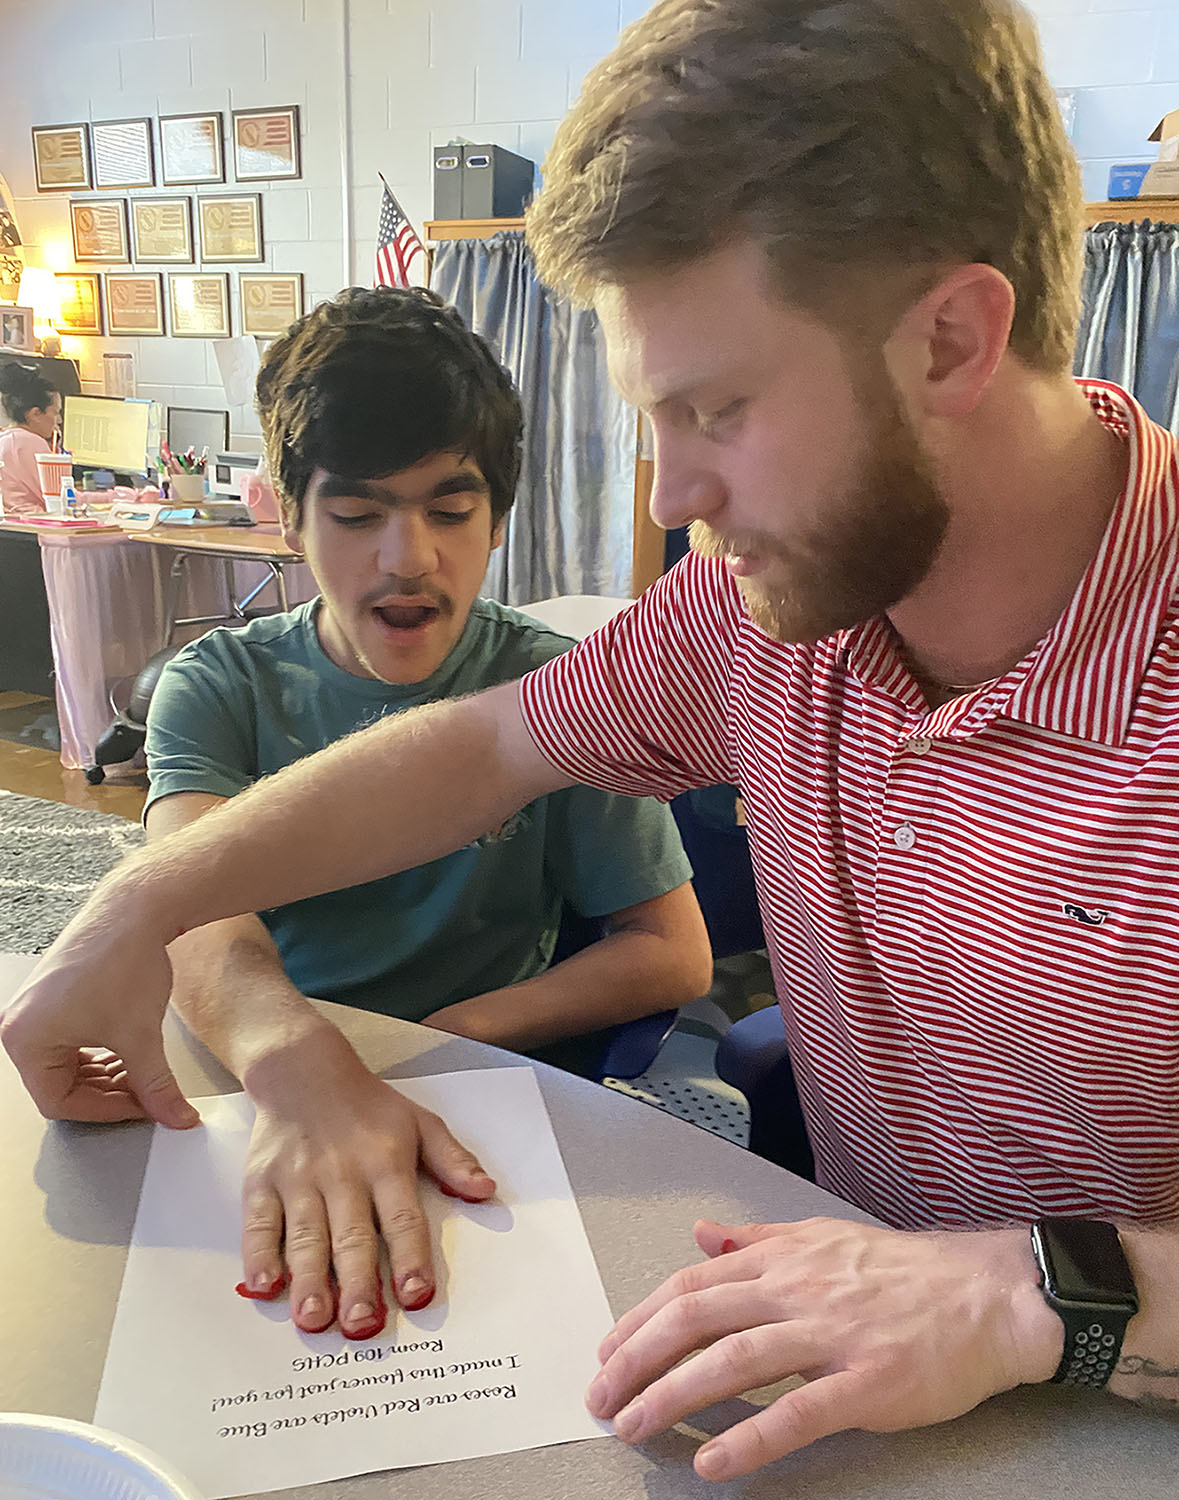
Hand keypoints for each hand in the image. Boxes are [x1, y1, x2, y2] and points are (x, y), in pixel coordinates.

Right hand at [1, 921, 196, 1127]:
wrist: (135, 910)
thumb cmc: (125, 962)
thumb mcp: (142, 1037)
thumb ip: (157, 1086)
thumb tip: (177, 1119)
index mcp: (26, 1040)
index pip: (59, 1102)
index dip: (105, 1111)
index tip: (142, 1108)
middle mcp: (20, 1026)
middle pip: (61, 1085)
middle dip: (108, 1092)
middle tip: (148, 1094)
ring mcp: (35, 1011)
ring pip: (69, 1065)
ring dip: (107, 1074)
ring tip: (143, 1070)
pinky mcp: (53, 998)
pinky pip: (72, 1042)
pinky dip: (101, 1052)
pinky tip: (131, 1050)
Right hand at [237, 1032, 495, 1338]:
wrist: (303, 1069)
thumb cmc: (369, 1106)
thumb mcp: (420, 1122)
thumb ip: (452, 1159)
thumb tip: (486, 1191)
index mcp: (386, 1162)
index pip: (402, 1217)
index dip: (411, 1257)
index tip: (417, 1295)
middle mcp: (342, 1174)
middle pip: (352, 1235)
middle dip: (358, 1282)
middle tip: (361, 1326)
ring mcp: (298, 1180)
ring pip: (305, 1236)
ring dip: (310, 1279)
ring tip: (314, 1319)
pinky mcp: (261, 1182)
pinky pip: (258, 1224)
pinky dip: (259, 1255)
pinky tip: (264, 1285)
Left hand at [587, 1216, 1062, 1480]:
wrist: (988, 1296)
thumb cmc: (905, 1271)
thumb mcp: (823, 1236)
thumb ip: (759, 1239)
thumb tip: (702, 1235)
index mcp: (783, 1258)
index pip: (691, 1285)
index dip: (640, 1319)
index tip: (609, 1354)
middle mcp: (797, 1290)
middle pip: (696, 1319)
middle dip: (638, 1359)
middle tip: (603, 1400)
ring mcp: (831, 1336)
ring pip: (733, 1362)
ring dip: (673, 1396)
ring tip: (636, 1428)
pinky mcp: (867, 1382)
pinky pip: (798, 1413)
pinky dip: (750, 1438)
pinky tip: (714, 1462)